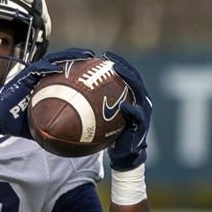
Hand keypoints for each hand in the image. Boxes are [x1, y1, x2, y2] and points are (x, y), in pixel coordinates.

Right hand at [0, 48, 95, 137]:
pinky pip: (38, 68)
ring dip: (70, 56)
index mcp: (49, 85)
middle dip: (82, 59)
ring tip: (85, 56)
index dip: (84, 70)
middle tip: (97, 61)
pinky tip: (59, 67)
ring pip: (55, 60)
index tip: (99, 72)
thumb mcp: (43, 125)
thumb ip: (58, 127)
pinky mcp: (25, 76)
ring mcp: (35, 74)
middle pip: (66, 62)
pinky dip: (48, 66)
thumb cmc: (19, 121)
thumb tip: (78, 138)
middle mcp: (44, 77)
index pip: (70, 73)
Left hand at [104, 51, 151, 170]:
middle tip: (110, 60)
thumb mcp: (100, 119)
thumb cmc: (110, 136)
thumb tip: (68, 95)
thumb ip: (92, 106)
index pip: (127, 75)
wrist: (124, 155)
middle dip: (124, 67)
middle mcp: (140, 101)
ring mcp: (143, 112)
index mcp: (132, 97)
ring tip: (118, 72)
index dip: (118, 62)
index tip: (104, 55)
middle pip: (135, 78)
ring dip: (130, 80)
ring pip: (139, 92)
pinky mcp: (143, 125)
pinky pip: (138, 116)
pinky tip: (124, 106)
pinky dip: (132, 110)